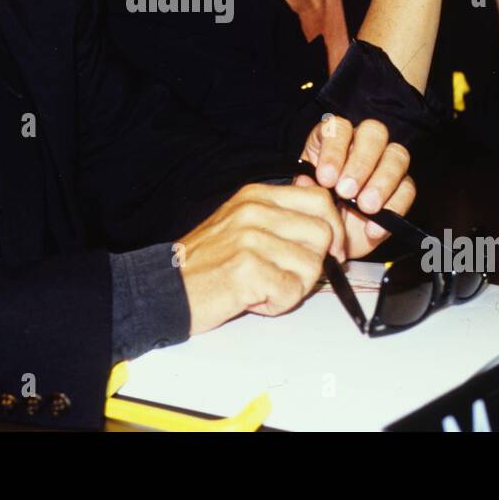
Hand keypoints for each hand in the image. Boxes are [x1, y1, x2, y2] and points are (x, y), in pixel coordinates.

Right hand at [177, 182, 347, 335]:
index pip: (320, 199)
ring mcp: (250, 238)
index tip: (329, 252)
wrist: (164, 288)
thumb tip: (330, 230)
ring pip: (311, 266)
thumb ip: (280, 220)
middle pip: (323, 234)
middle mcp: (254, 211)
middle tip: (288, 278)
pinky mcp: (248, 269)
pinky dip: (278, 303)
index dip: (333, 228)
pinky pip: (292, 290)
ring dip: (293, 287)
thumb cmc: (207, 263)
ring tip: (263, 288)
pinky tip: (253, 299)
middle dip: (314, 264)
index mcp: (256, 196)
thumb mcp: (242, 225)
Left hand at [299, 113, 416, 258]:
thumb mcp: (304, 198)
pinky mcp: (402, 187)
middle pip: (374, 132)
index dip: (334, 150)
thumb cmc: (315, 210)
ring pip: (397, 156)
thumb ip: (306, 186)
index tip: (325, 178)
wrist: (331, 241)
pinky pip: (407, 189)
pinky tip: (373, 228)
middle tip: (345, 191)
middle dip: (361, 162)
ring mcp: (386, 163)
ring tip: (365, 208)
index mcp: (333, 139)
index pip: (339, 128)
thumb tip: (308, 180)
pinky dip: (393, 208)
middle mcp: (362, 143)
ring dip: (382, 182)